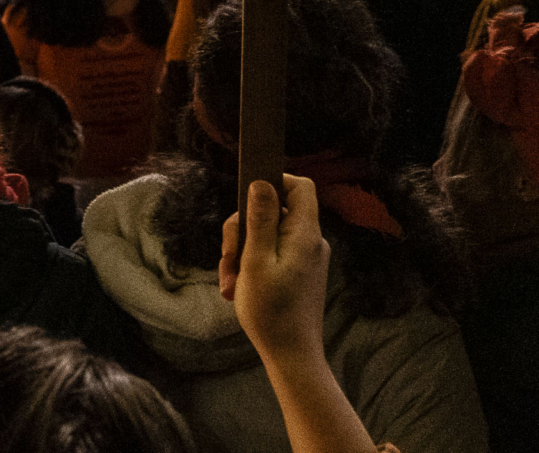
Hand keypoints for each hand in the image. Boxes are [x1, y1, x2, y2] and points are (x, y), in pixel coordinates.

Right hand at [220, 175, 330, 366]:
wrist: (291, 355)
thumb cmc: (272, 311)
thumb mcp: (256, 261)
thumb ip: (260, 220)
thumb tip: (262, 183)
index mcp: (304, 234)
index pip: (300, 186)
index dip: (274, 182)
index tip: (246, 199)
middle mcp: (310, 241)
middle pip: (274, 212)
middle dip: (243, 230)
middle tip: (228, 259)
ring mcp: (306, 258)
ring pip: (267, 235)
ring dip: (242, 253)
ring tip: (231, 282)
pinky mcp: (299, 272)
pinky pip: (272, 255)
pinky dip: (252, 266)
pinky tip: (239, 289)